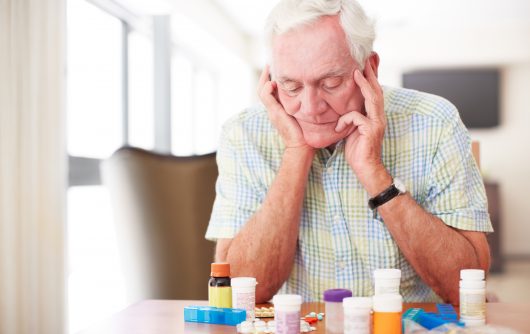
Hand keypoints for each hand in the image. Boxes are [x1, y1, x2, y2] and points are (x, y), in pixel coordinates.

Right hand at [257, 66, 309, 149]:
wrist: (300, 146)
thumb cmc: (304, 132)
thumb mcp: (301, 114)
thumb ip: (301, 104)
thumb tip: (312, 92)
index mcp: (277, 109)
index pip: (268, 91)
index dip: (269, 79)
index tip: (274, 68)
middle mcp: (272, 109)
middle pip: (261, 88)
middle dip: (264, 75)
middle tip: (270, 63)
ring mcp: (272, 111)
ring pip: (261, 91)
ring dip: (264, 78)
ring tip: (270, 68)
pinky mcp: (274, 112)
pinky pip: (266, 96)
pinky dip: (267, 88)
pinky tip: (273, 81)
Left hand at [335, 58, 390, 193]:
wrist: (366, 168)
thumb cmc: (357, 150)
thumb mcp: (352, 130)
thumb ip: (351, 117)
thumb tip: (342, 107)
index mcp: (374, 115)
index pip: (374, 92)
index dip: (371, 78)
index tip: (366, 63)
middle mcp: (378, 116)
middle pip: (376, 90)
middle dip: (371, 74)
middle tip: (365, 59)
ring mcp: (377, 122)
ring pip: (372, 98)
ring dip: (364, 85)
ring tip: (356, 73)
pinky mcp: (371, 130)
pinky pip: (356, 117)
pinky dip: (345, 120)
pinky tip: (338, 128)